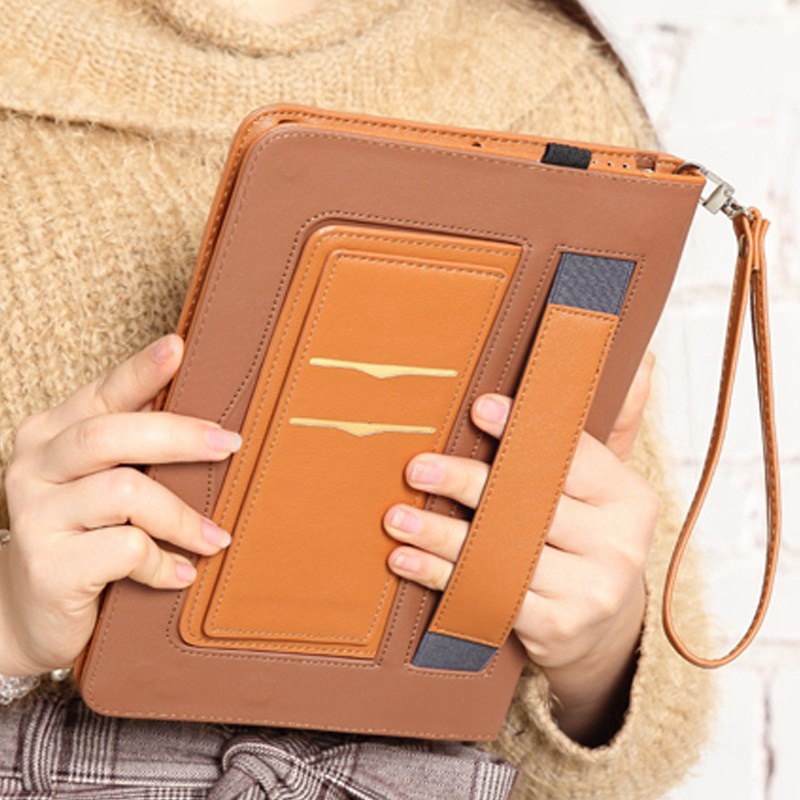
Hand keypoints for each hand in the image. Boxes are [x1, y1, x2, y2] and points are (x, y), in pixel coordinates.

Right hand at [0, 335, 240, 675]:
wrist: (32, 614)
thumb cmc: (85, 536)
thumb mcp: (104, 484)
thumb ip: (136, 451)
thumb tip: (205, 421)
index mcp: (51, 435)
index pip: (102, 394)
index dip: (141, 371)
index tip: (180, 347)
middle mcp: (34, 467)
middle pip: (111, 435)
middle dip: (180, 436)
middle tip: (230, 444)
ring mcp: (35, 516)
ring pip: (125, 492)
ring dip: (183, 517)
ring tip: (215, 538)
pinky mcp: (49, 567)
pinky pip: (125, 550)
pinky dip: (164, 562)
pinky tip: (181, 574)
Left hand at [383, 351, 657, 740]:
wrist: (601, 630)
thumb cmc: (588, 538)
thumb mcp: (607, 486)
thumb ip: (614, 425)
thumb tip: (642, 360)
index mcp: (630, 497)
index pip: (572, 457)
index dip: (522, 430)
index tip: (479, 409)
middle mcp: (619, 545)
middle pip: (531, 505)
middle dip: (468, 484)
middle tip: (417, 468)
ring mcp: (591, 591)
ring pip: (502, 554)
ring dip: (440, 534)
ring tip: (396, 517)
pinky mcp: (557, 629)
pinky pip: (488, 596)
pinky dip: (440, 576)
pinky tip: (405, 559)